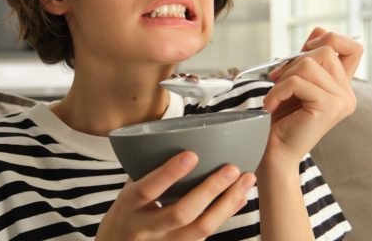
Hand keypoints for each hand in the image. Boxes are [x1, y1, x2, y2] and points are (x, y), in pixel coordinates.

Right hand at [97, 151, 256, 240]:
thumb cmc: (125, 215)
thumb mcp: (127, 193)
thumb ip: (148, 172)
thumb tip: (180, 141)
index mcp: (128, 207)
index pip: (147, 190)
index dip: (169, 174)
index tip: (192, 154)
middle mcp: (145, 229)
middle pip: (181, 213)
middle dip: (210, 190)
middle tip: (231, 168)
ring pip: (200, 230)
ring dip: (227, 204)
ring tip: (246, 180)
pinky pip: (206, 235)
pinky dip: (225, 214)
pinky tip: (239, 198)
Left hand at [261, 27, 363, 163]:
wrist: (275, 152)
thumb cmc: (282, 119)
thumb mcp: (296, 80)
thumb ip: (308, 58)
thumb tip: (319, 29)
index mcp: (343, 86)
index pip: (353, 47)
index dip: (330, 39)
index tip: (304, 51)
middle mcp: (348, 94)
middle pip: (326, 50)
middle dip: (294, 60)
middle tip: (278, 80)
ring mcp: (341, 101)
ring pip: (310, 63)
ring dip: (284, 76)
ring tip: (275, 95)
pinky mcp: (329, 107)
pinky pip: (299, 81)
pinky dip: (278, 90)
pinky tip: (271, 105)